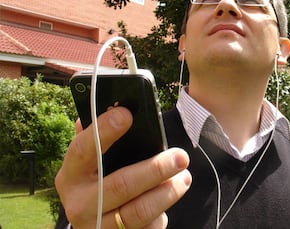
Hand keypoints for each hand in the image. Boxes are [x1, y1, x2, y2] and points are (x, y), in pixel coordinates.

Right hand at [55, 107, 191, 227]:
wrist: (94, 225)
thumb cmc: (97, 184)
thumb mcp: (91, 165)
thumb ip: (98, 140)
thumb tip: (115, 107)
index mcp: (71, 176)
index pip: (82, 150)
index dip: (104, 131)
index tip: (127, 114)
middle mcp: (79, 203)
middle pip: (122, 184)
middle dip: (156, 168)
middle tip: (180, 156)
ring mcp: (98, 226)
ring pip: (139, 210)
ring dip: (168, 192)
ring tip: (184, 177)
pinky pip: (147, 227)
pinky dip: (163, 211)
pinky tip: (171, 195)